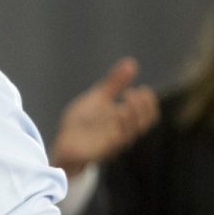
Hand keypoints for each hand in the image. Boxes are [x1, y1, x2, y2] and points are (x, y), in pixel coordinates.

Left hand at [50, 57, 159, 172]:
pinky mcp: (99, 151)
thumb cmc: (83, 123)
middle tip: (133, 92)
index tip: (142, 89)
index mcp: (124, 121)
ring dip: (132, 115)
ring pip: (131, 133)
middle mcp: (122, 133)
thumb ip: (114, 83)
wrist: (64, 144)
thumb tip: (131, 63)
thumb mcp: (98, 98)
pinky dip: (117, 128)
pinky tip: (115, 114)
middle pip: (144, 123)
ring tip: (126, 98)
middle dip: (143, 107)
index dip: (149, 102)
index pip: (148, 115)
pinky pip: (113, 142)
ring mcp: (112, 143)